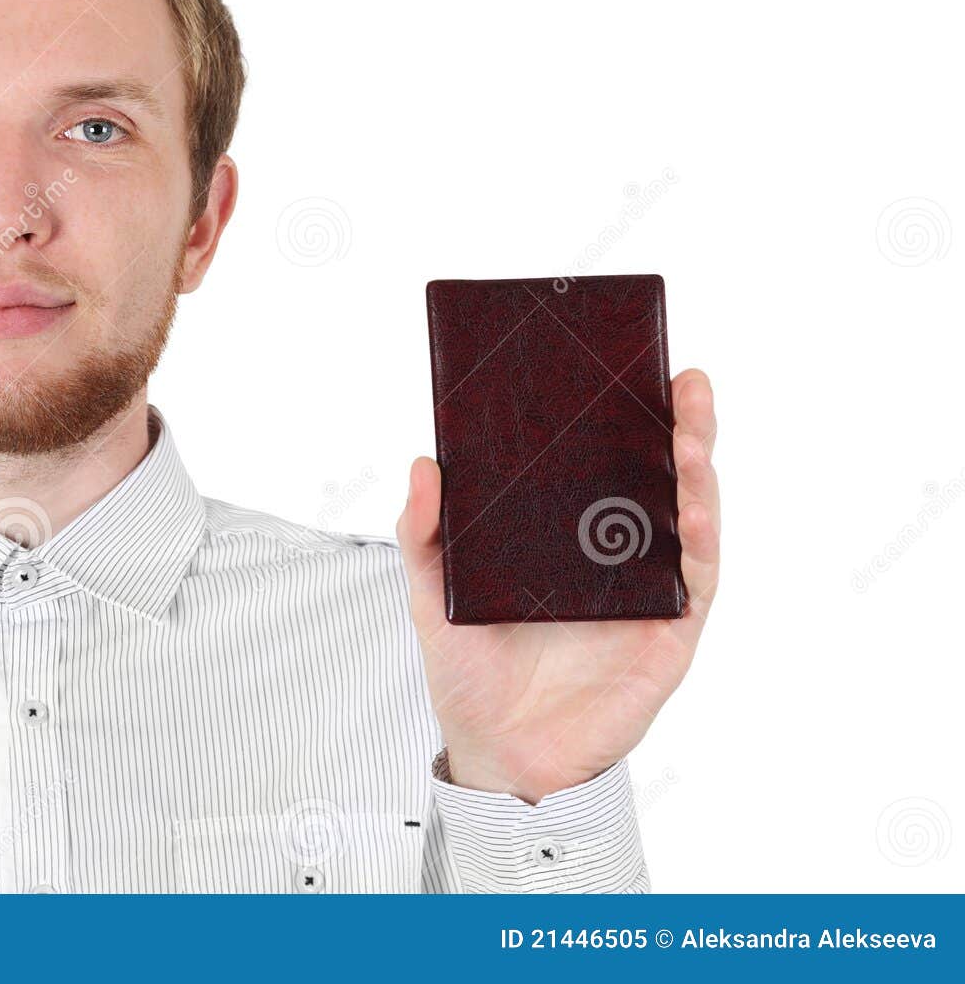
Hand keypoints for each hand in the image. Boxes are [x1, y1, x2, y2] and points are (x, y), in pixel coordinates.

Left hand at [397, 368, 720, 803]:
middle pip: (657, 478)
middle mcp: (614, 554)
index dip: (622, 417)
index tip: (629, 366)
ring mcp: (647, 590)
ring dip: (696, 473)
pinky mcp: (670, 633)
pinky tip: (691, 509)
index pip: (602, 464)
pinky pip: (695, 580)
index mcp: (565, 536)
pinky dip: (699, 541)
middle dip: (678, 427)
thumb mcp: (433, 595)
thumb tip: (423, 463)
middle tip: (682, 381)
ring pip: (688, 518)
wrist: (498, 755)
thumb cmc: (470, 674)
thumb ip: (424, 534)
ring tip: (691, 435)